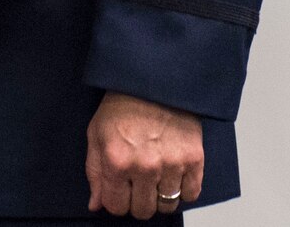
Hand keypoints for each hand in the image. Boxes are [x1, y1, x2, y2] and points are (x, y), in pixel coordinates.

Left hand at [85, 92, 202, 218]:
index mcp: (117, 160)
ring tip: (156, 176)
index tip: (120, 191)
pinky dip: (183, 189)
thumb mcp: (97, 134)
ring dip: (160, 196)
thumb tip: (96, 204)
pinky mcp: (194, 158)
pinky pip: (191, 194)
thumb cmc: (123, 104)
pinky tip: (174, 174)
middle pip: (143, 210)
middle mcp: (144, 166)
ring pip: (167, 205)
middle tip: (138, 183)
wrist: (153, 79)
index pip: (116, 206)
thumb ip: (95, 172)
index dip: (116, 201)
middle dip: (138, 200)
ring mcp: (172, 163)